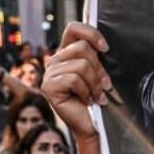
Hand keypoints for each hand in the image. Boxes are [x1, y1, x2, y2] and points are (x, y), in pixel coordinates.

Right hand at [42, 23, 112, 140]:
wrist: (92, 125)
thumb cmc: (98, 99)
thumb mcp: (99, 72)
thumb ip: (96, 56)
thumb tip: (104, 45)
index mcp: (67, 53)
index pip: (73, 28)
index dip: (91, 34)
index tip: (105, 48)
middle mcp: (55, 60)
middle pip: (82, 48)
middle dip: (99, 69)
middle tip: (105, 86)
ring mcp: (50, 73)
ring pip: (81, 65)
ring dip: (94, 84)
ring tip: (96, 96)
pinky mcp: (48, 86)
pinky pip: (73, 79)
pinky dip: (86, 92)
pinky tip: (86, 101)